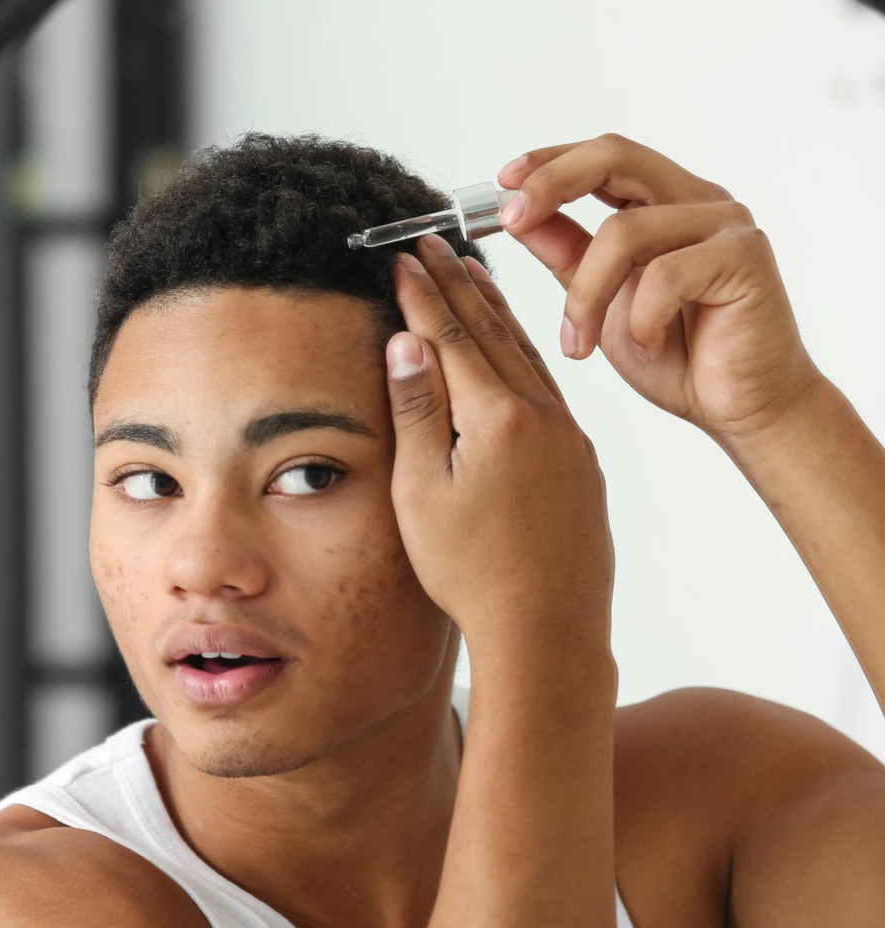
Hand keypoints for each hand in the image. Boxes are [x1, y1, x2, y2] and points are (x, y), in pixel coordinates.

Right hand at [384, 234, 614, 654]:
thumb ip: (417, 412)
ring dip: (497, 311)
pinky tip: (517, 348)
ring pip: (527, 354)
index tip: (402, 257)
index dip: (422, 294)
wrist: (550, 629)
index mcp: (497, 418)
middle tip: (434, 242)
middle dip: (459, 283)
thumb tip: (406, 343)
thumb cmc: (474, 573)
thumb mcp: (423, 494)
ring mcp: (569, 436)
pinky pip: (549, 387)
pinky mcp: (582, 460)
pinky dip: (526, 354)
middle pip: (493, 332)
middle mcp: (541, 415)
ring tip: (476, 271)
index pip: (452, 336)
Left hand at [496, 133, 825, 443]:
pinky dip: (643, 319)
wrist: (737, 408)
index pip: (601, 157)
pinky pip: (666, 275)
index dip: (549, 162)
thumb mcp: (600, 303)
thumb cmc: (675, 357)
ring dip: (587, 295)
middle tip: (512, 219)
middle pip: (615, 156)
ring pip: (625, 231)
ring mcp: (724, 223)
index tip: (504, 182)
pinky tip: (650, 349)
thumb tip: (520, 218)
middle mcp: (694, 200)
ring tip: (581, 344)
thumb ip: (566, 257)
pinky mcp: (745, 256)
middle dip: (553, 183)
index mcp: (661, 203)